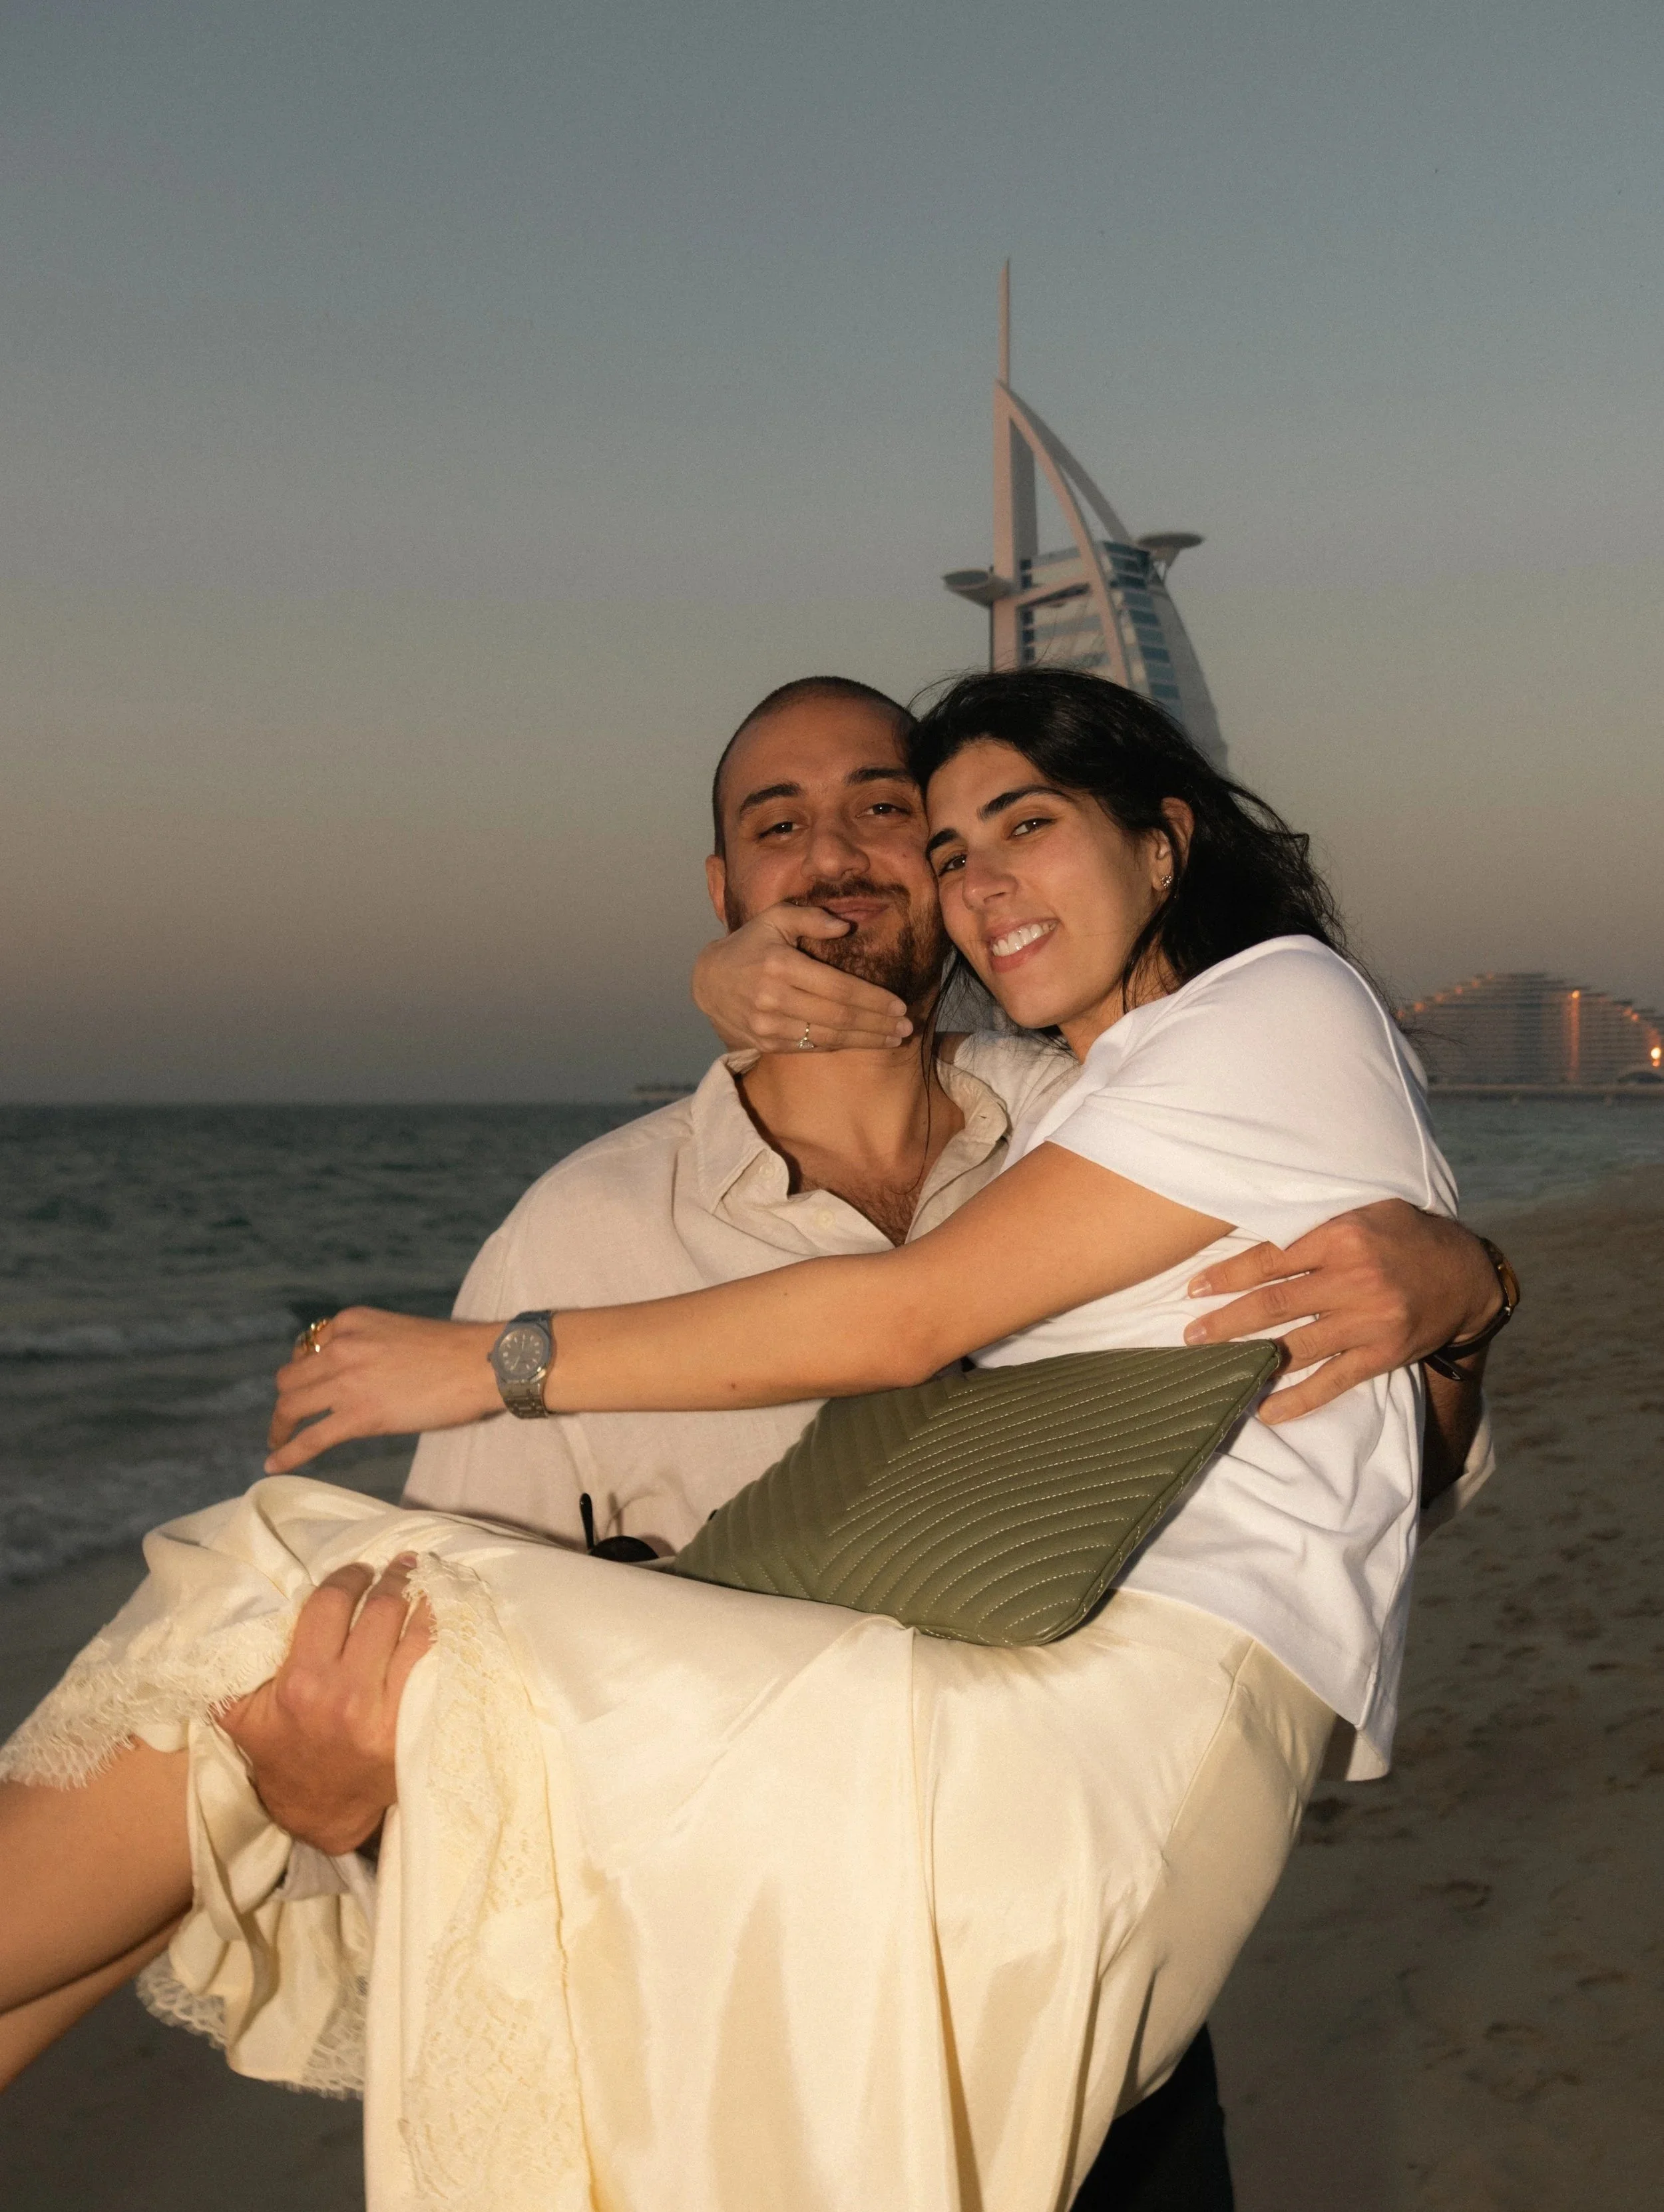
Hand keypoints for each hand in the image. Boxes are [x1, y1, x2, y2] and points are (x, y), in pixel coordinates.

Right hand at [219, 1556, 432, 1855]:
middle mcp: (348, 1696)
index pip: (331, 1604)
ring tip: (427, 1582)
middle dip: (392, 1580)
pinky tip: (445, 1618)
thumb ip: (233, 1669)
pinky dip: (443, 1637)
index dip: (348, 1577)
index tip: (358, 1570)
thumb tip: (230, 1618)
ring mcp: (389, 1715)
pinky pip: (438, 1668)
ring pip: (419, 1634)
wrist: (318, 1811)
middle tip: (400, 1566)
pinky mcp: (417, 1729)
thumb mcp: (241, 1714)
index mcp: (303, 1684)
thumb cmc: (281, 1751)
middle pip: (382, 1612)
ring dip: (425, 1600)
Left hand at [267, 1308, 501, 1472]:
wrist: (480, 1362)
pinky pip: (310, 1439)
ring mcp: (346, 1382)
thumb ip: (370, 1348)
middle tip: (289, 1418)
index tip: (309, 1388)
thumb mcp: (399, 1331)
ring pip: (291, 1406)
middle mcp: (340, 1347)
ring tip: (277, 1442)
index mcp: (351, 1322)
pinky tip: (274, 1464)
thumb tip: (361, 1379)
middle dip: (286, 1400)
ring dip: (279, 1426)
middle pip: (291, 1378)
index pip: (309, 1348)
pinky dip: (287, 1453)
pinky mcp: (357, 1416)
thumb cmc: (454, 1350)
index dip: (305, 1372)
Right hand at [692, 904, 913, 1052]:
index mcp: (780, 964)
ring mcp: (768, 1024)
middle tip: (907, 1027)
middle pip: (838, 1016)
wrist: (709, 982)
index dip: (873, 999)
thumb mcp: (775, 918)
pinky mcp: (766, 1043)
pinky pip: (811, 1047)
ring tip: (894, 1039)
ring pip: (828, 1037)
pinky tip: (863, 1041)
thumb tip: (845, 925)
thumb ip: (810, 917)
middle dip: (878, 1024)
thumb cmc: (751, 944)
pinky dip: (841, 1045)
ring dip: (866, 1040)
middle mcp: (773, 997)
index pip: (838, 987)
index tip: (900, 1005)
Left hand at [1182, 1201, 1502, 1423]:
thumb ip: (1316, 1224)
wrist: (1468, 1274)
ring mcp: (1370, 1321)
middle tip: (1191, 1337)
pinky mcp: (1383, 1355)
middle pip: (1275, 1305)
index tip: (1194, 1290)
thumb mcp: (1363, 1211)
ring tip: (1216, 1370)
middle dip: (1226, 1323)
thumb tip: (1253, 1230)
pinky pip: (1333, 1382)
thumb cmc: (1404, 1234)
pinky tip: (1266, 1411)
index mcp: (1342, 1238)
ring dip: (1252, 1361)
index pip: (1270, 1259)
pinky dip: (1298, 1400)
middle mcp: (1354, 1280)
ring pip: (1298, 1346)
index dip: (1227, 1276)